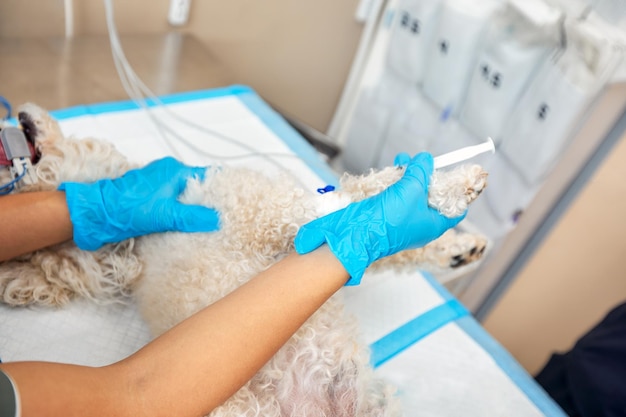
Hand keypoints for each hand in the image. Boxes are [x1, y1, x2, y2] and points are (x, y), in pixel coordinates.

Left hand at [59, 157, 219, 249]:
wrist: (96, 214)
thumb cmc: (128, 209)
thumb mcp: (166, 215)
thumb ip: (193, 217)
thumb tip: (218, 219)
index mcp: (175, 171)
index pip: (208, 175)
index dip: (222, 188)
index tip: (235, 200)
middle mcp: (167, 172)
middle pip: (197, 185)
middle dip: (209, 200)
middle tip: (225, 216)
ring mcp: (157, 183)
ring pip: (185, 194)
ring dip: (194, 207)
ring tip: (209, 223)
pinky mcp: (150, 195)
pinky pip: (173, 200)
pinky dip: (181, 210)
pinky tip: (187, 224)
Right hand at [295, 152, 464, 284]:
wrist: (357, 233)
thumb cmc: (390, 218)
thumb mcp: (412, 189)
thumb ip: (421, 171)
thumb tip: (426, 159)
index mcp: (434, 224)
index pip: (456, 210)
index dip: (457, 192)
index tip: (452, 175)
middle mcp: (420, 223)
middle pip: (432, 197)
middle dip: (427, 177)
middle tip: (422, 163)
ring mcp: (402, 218)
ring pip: (411, 193)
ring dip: (408, 176)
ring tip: (403, 160)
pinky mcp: (386, 213)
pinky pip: (395, 196)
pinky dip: (395, 182)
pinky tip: (391, 170)